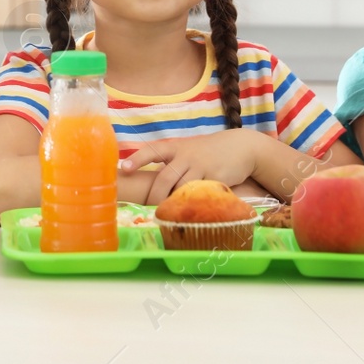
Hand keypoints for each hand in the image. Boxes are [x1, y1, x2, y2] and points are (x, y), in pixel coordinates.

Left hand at [118, 130, 261, 205]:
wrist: (240, 147)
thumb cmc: (207, 152)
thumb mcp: (187, 150)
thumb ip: (171, 162)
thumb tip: (148, 181)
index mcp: (175, 148)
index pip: (152, 151)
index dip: (138, 159)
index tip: (124, 168)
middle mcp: (186, 156)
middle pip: (165, 177)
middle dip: (154, 196)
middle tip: (147, 210)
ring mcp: (201, 167)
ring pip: (181, 188)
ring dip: (172, 202)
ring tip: (165, 216)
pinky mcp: (215, 178)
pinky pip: (200, 194)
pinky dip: (192, 204)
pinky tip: (188, 212)